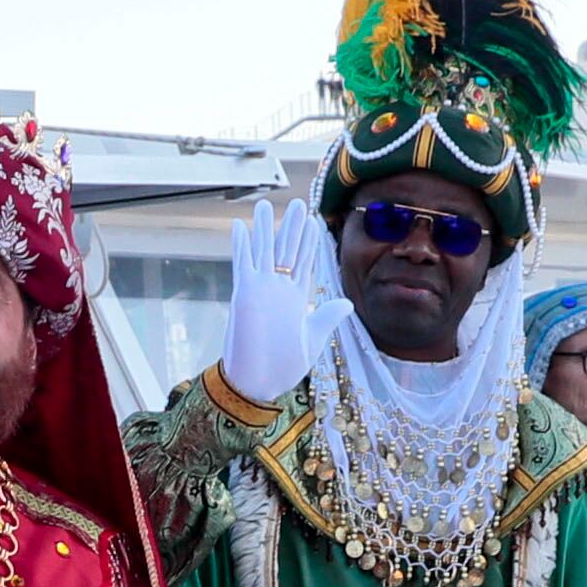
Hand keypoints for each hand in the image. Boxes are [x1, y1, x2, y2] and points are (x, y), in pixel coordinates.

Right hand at [219, 200, 328, 409]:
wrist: (259, 383)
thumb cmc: (284, 367)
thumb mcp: (314, 338)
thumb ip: (328, 316)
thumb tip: (347, 302)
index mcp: (294, 298)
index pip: (303, 262)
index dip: (308, 241)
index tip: (313, 221)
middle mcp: (277, 290)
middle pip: (286, 250)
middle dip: (292, 227)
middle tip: (299, 203)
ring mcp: (260, 290)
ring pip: (264, 251)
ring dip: (265, 227)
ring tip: (265, 204)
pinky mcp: (245, 295)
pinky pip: (243, 264)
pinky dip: (241, 245)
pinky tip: (239, 226)